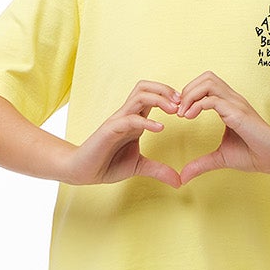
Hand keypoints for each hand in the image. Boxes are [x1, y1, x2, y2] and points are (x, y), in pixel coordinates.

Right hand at [60, 80, 183, 186]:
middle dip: (165, 90)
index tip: (186, 107)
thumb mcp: (139, 167)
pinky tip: (160, 129)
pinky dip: (146, 121)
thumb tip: (179, 182)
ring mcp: (118, 120)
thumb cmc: (107, 164)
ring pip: (139, 96)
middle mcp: (127, 115)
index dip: (170, 96)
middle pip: (145, 87)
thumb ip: (159, 170)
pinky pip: (130, 118)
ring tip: (174, 110)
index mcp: (135, 119)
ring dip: (159, 99)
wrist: (83, 171)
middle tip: (181, 103)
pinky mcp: (110, 130)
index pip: (152, 95)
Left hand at [176, 71, 269, 183]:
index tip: (180, 113)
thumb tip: (183, 177)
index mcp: (230, 105)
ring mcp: (236, 104)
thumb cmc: (253, 155)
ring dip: (191, 95)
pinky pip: (213, 100)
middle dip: (188, 90)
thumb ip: (200, 164)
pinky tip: (190, 117)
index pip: (206, 84)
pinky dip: (197, 105)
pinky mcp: (238, 113)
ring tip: (183, 113)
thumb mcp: (220, 158)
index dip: (189, 94)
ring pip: (208, 82)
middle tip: (179, 110)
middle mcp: (233, 100)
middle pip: (206, 77)